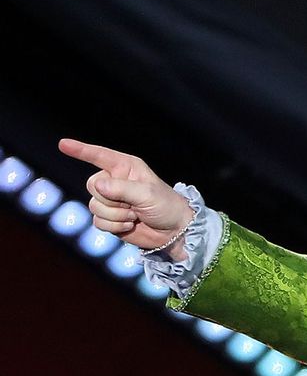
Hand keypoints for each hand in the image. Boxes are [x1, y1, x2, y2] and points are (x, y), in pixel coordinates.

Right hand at [58, 138, 194, 259]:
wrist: (173, 231)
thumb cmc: (166, 206)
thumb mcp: (147, 194)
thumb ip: (122, 188)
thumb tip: (97, 185)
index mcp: (126, 167)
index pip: (100, 156)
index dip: (81, 150)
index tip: (63, 144)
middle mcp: (115, 181)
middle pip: (92, 185)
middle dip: (112, 198)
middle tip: (134, 204)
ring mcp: (111, 200)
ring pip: (94, 206)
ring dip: (116, 215)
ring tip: (135, 214)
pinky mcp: (109, 218)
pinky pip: (98, 221)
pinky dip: (114, 226)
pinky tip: (130, 224)